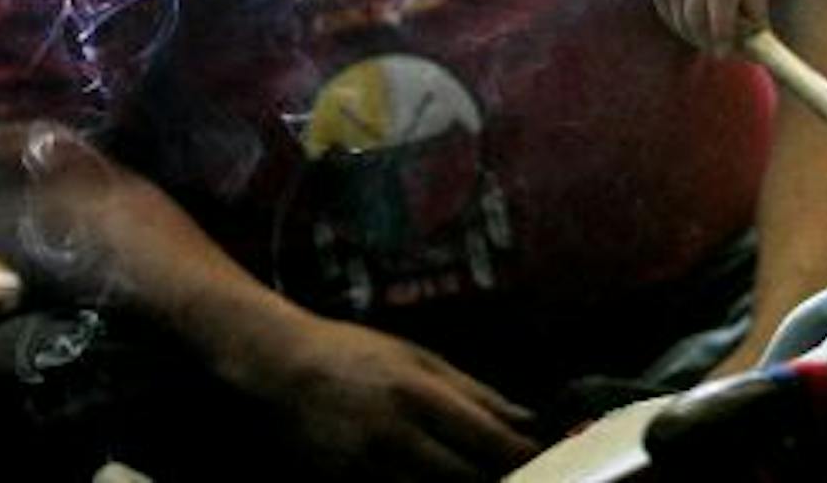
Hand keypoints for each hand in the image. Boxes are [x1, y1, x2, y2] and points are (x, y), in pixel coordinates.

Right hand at [230, 313, 540, 479]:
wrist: (277, 370)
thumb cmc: (356, 355)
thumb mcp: (420, 359)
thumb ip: (476, 394)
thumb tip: (528, 420)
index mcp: (420, 396)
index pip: (489, 440)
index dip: (525, 457)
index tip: (549, 461)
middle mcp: (395, 438)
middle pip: (466, 480)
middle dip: (498, 481)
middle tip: (525, 477)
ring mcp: (366, 471)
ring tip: (482, 477)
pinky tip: (434, 482)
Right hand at [651, 0, 769, 55]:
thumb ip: (756, 7)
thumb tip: (752, 46)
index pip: (721, 2)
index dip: (723, 32)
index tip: (726, 53)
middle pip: (696, 15)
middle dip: (708, 40)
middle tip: (722, 52)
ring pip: (681, 19)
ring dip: (696, 35)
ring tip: (713, 36)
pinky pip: (668, 13)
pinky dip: (681, 24)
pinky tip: (696, 21)